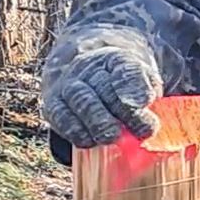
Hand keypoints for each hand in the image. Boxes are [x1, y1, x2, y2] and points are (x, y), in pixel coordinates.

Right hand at [42, 38, 162, 147]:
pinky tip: (89, 141)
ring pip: (80, 99)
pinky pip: (60, 116)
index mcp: (116, 59)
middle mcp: (89, 67)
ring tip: (112, 137)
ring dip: (97, 121)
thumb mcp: (143, 82)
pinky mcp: (53, 103)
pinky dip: (75, 130)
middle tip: (140, 130)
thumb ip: (147, 93)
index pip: (126, 69)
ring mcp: (68, 83)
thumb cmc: (123, 85)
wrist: (86, 73)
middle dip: (123, 110)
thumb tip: (143, 114)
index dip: (135, 85)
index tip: (146, 101)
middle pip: (104, 86)